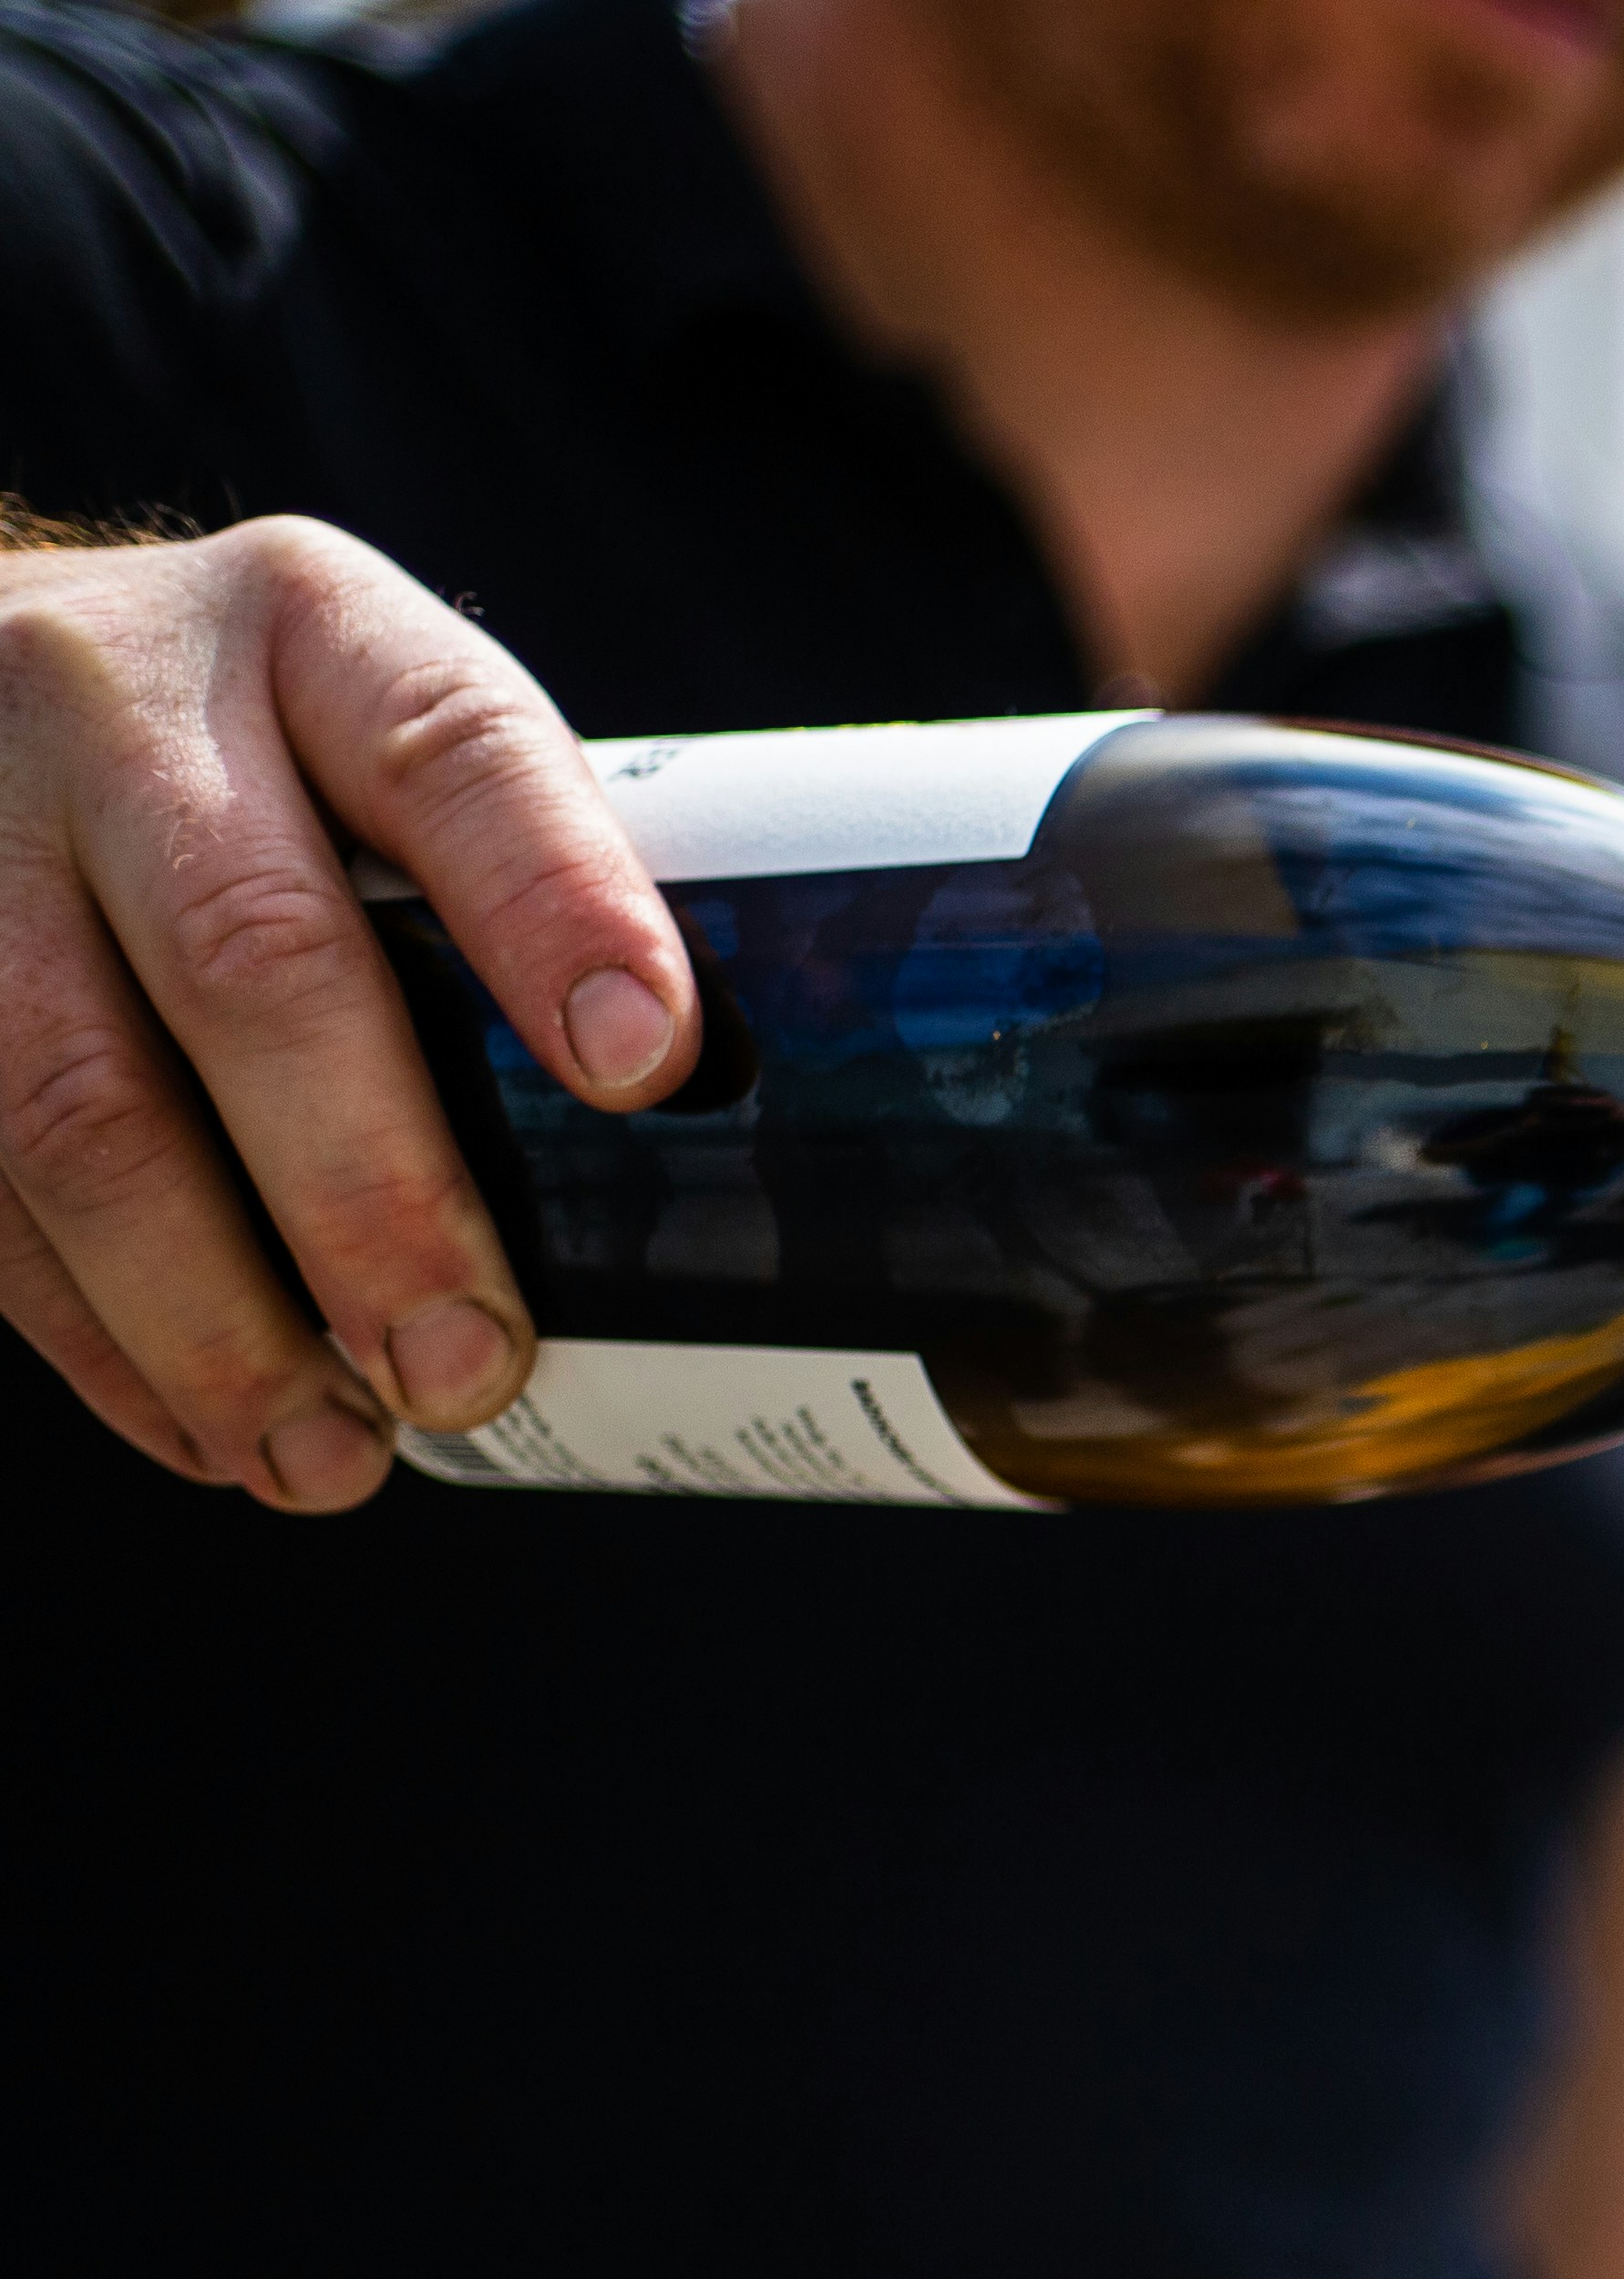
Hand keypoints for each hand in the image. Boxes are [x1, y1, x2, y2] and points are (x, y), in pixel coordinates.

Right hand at [0, 513, 690, 1505]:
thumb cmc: (259, 771)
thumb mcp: (377, 751)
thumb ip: (503, 897)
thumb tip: (706, 1176)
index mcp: (316, 632)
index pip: (458, 754)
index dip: (557, 912)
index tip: (647, 1070)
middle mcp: (119, 696)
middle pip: (254, 959)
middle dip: (371, 1196)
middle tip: (464, 1367)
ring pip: (70, 1096)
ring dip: (215, 1314)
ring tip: (333, 1455)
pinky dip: (92, 1334)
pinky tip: (206, 1430)